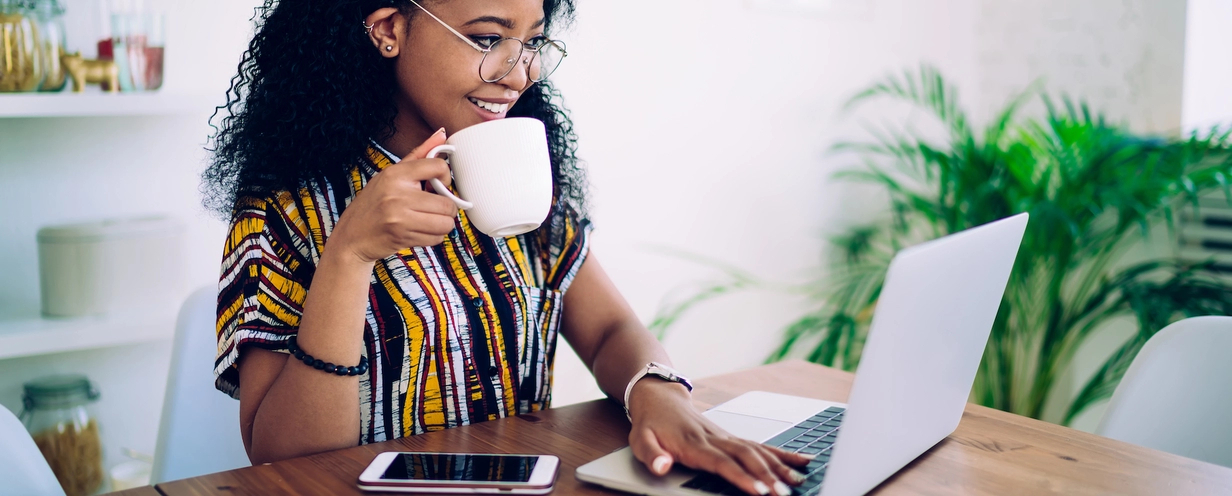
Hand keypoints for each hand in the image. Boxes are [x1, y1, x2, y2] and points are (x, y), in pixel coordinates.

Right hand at [331, 128, 457, 263]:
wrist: (352, 236)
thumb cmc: (374, 203)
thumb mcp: (391, 174)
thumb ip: (419, 154)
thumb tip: (442, 133)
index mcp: (396, 174)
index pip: (438, 166)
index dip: (447, 178)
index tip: (440, 184)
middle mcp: (397, 194)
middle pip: (447, 203)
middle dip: (447, 208)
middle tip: (435, 208)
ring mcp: (400, 217)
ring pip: (445, 223)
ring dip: (442, 224)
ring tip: (429, 220)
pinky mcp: (402, 236)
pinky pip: (436, 238)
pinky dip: (433, 237)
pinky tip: (420, 231)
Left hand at [626, 381, 812, 495]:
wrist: (660, 397)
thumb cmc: (650, 423)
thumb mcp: (640, 440)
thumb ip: (652, 455)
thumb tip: (662, 466)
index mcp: (693, 444)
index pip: (721, 462)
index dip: (741, 477)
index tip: (759, 491)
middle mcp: (714, 438)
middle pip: (746, 456)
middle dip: (767, 475)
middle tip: (783, 494)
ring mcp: (726, 436)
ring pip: (757, 450)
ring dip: (778, 467)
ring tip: (798, 483)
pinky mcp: (732, 436)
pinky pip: (760, 445)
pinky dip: (782, 454)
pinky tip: (802, 462)